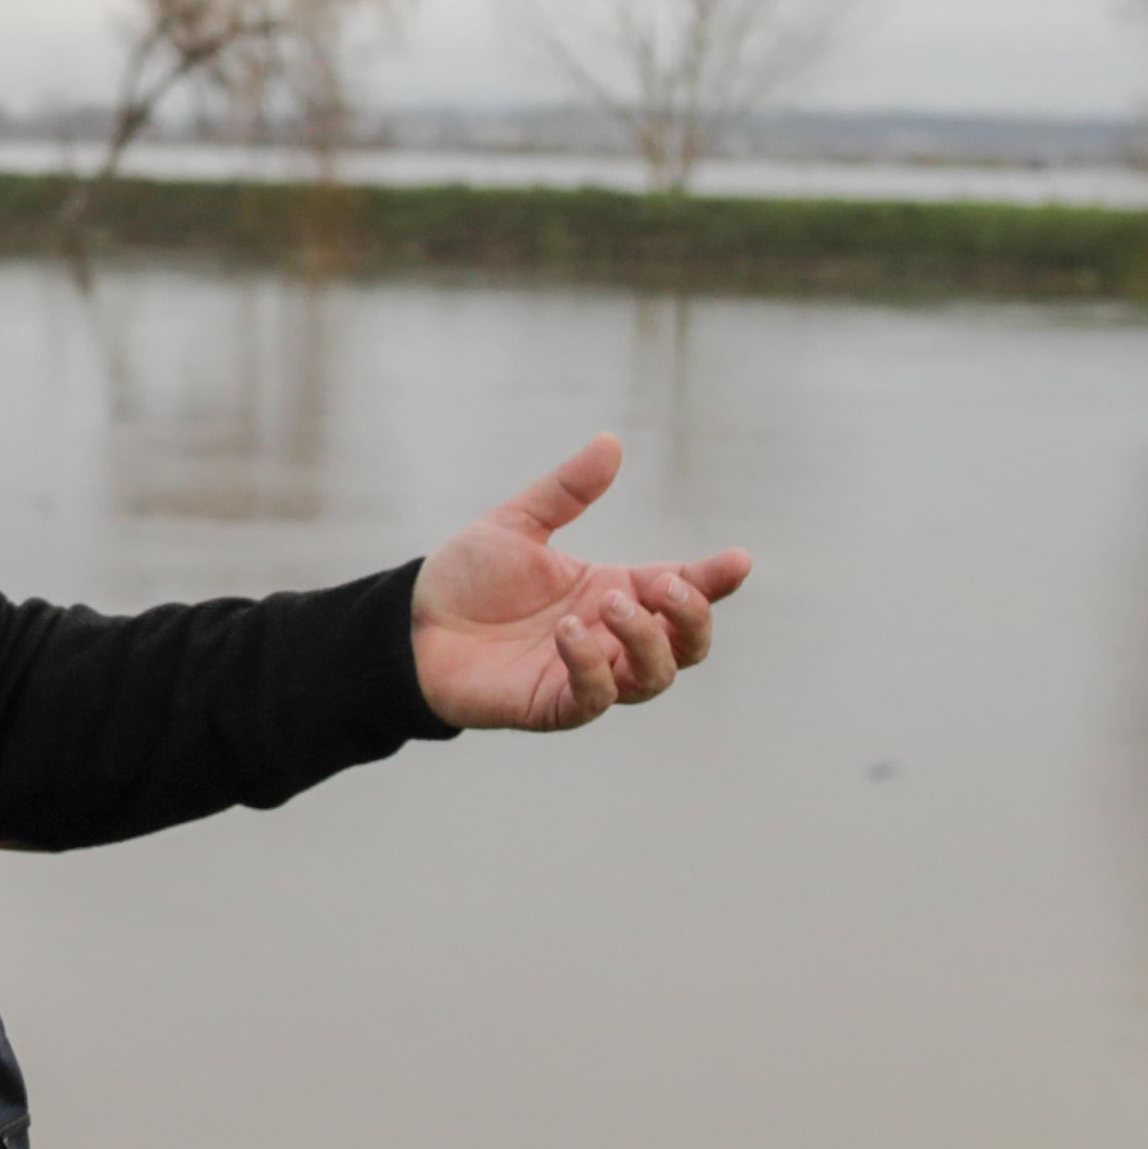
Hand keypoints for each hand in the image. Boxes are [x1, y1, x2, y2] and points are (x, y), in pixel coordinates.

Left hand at [409, 434, 750, 733]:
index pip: (682, 590)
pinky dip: (593, 667)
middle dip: (691, 616)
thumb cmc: (466, 579)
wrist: (410, 625)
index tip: (738, 560)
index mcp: (612, 592)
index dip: (714, 580)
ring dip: (647, 641)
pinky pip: (594, 698)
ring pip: (653, 677)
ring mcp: (586, 675)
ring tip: (609, 603)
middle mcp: (609, 638)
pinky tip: (568, 632)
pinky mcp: (553, 705)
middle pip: (686, 645)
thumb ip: (566, 490)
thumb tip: (610, 442)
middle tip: (665, 586)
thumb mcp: (519, 523)